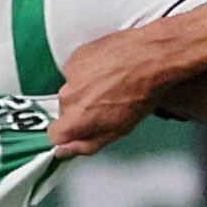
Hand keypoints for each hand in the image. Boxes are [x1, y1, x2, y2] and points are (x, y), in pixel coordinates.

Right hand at [51, 21, 172, 159]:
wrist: (151, 58)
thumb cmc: (142, 92)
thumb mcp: (117, 130)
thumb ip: (86, 144)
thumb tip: (67, 150)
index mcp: (77, 118)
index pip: (54, 135)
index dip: (69, 135)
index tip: (80, 131)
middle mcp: (69, 95)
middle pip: (65, 111)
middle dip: (81, 111)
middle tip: (105, 106)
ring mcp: (71, 73)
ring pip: (71, 89)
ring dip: (85, 90)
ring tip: (110, 87)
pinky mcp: (77, 56)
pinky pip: (76, 70)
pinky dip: (88, 72)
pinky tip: (108, 72)